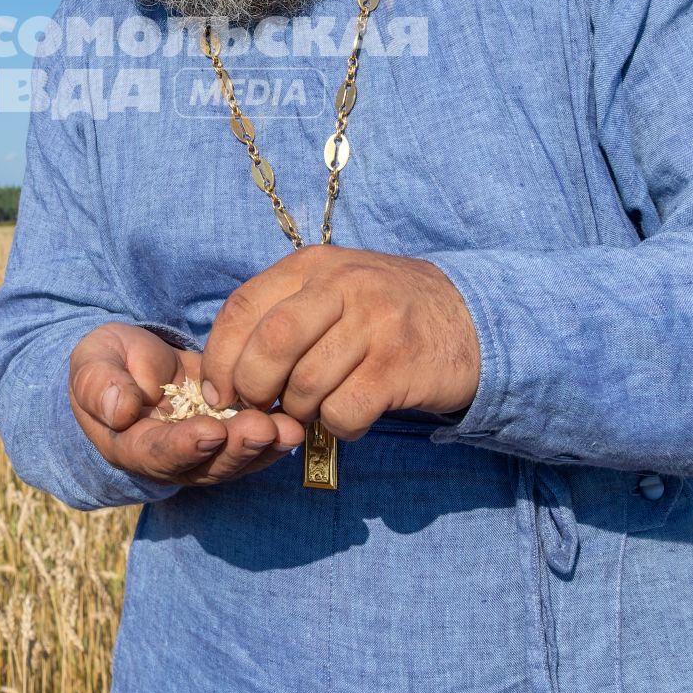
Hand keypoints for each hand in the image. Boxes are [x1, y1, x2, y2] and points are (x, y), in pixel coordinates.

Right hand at [68, 322, 308, 486]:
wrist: (131, 363)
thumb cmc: (105, 364)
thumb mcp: (91, 365)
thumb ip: (99, 386)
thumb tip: (121, 408)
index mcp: (131, 446)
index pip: (158, 453)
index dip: (185, 446)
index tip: (210, 431)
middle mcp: (173, 459)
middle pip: (207, 465)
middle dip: (237, 449)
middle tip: (262, 429)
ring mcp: (205, 450)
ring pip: (236, 459)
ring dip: (264, 448)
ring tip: (289, 428)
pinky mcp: (229, 433)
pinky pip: (254, 442)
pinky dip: (277, 437)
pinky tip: (298, 421)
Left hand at [201, 245, 480, 440]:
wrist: (472, 319)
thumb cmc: (384, 313)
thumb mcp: (333, 289)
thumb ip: (282, 312)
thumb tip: (225, 368)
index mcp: (313, 266)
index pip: (243, 307)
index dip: (221, 356)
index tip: (220, 390)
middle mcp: (343, 285)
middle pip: (271, 345)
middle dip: (254, 388)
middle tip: (262, 408)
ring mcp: (376, 324)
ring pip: (306, 384)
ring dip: (300, 412)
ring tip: (315, 409)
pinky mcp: (400, 365)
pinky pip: (344, 411)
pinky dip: (338, 426)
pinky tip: (350, 417)